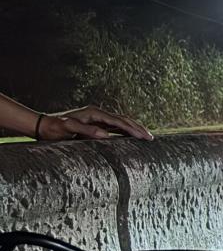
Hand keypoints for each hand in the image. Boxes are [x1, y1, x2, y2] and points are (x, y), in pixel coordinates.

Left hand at [38, 105, 153, 140]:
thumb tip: (106, 135)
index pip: (118, 121)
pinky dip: (126, 130)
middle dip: (138, 128)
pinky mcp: (96, 122)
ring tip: (147, 136)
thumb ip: (86, 131)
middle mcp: (97, 113)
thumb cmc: (54, 129)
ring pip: (121, 121)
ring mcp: (97, 117)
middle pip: (123, 119)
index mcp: (94, 113)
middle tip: (151, 138)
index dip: (132, 129)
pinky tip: (132, 136)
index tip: (144, 136)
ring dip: (134, 128)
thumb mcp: (68, 129)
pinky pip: (115, 126)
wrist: (43, 125)